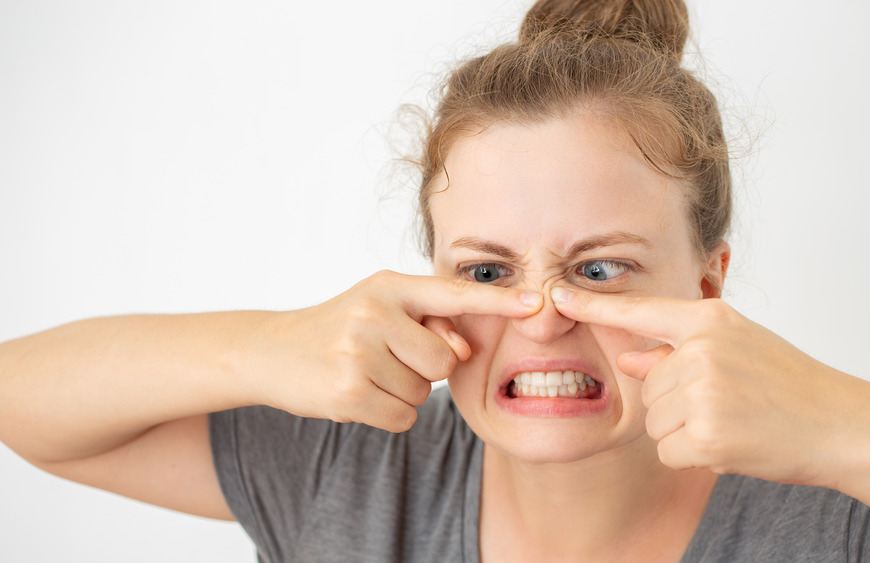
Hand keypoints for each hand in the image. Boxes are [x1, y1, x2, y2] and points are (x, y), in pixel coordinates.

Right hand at [252, 271, 542, 431]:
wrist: (272, 352)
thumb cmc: (340, 329)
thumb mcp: (382, 309)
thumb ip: (429, 323)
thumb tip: (463, 352)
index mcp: (389, 285)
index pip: (454, 294)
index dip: (499, 302)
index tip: (537, 303)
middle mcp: (375, 312)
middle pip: (445, 361)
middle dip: (426, 369)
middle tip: (387, 358)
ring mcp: (358, 352)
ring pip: (424, 392)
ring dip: (403, 391)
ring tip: (367, 372)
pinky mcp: (348, 392)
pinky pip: (404, 416)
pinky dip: (388, 413)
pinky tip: (359, 393)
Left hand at [551, 287, 867, 486]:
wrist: (841, 424)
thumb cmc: (789, 385)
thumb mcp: (735, 350)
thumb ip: (677, 352)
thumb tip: (629, 357)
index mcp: (710, 320)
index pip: (640, 311)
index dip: (593, 306)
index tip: (555, 296)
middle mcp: (702, 350)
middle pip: (647, 386)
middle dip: (675, 405)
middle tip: (728, 405)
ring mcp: (705, 391)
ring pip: (656, 422)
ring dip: (685, 432)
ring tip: (734, 421)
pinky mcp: (708, 434)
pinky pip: (670, 452)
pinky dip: (695, 457)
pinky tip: (733, 444)